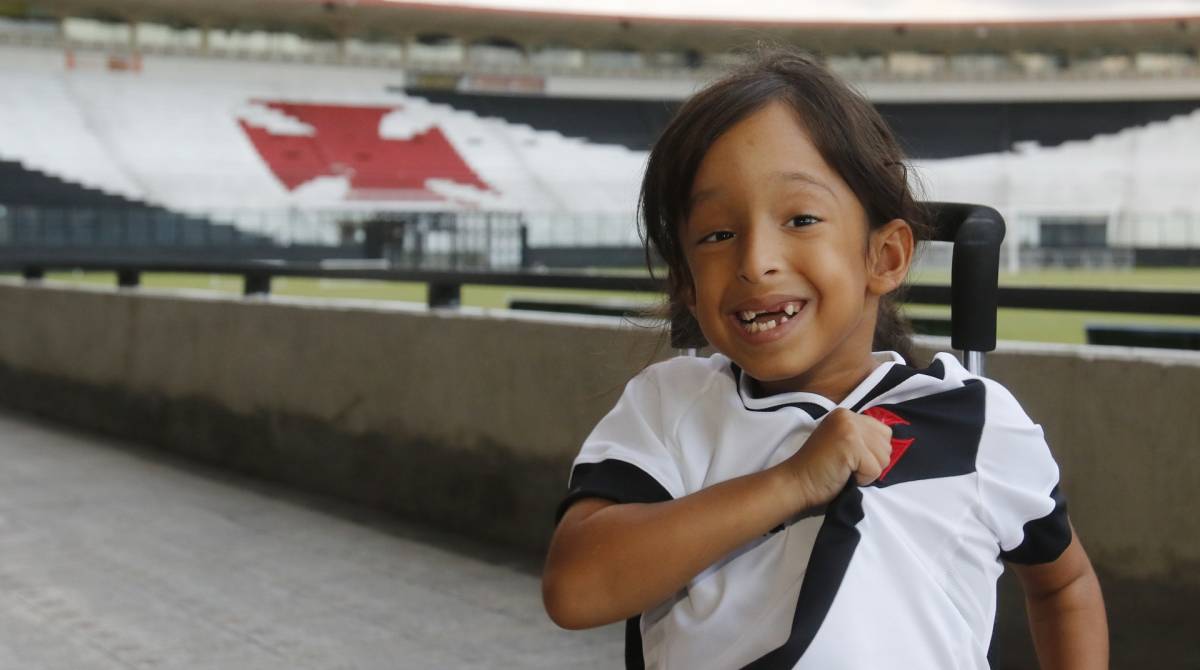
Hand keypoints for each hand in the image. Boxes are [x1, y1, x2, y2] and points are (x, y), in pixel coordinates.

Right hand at [778, 408, 893, 510]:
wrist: (797, 482)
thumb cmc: (820, 469)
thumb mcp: (842, 443)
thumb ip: (862, 438)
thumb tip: (888, 446)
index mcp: (846, 414)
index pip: (883, 432)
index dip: (872, 452)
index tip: (851, 458)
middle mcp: (848, 416)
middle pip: (886, 445)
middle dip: (872, 462)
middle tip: (847, 466)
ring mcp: (849, 429)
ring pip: (884, 457)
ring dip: (868, 471)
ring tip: (845, 470)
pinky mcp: (851, 445)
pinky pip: (875, 470)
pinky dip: (863, 479)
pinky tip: (844, 475)